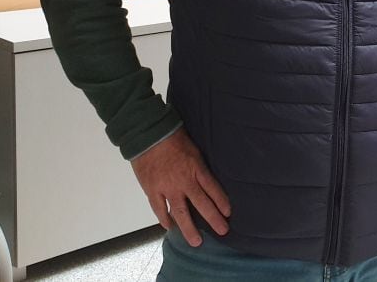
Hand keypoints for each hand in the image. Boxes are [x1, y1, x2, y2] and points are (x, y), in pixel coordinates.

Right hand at [130, 128, 230, 246]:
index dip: (221, 202)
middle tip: (222, 231)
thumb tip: (205, 181)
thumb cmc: (173, 139)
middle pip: (202, 204)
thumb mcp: (194, 150)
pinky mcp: (152, 190)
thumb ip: (199, 167)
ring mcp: (168, 188)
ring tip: (196, 241)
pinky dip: (165, 219)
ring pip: (181, 213)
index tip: (228, 213)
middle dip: (214, 219)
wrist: (148, 135)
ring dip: (189, 228)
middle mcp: (184, 181)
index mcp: (197, 169)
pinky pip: (160, 209)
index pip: (213, 189)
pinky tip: (170, 227)